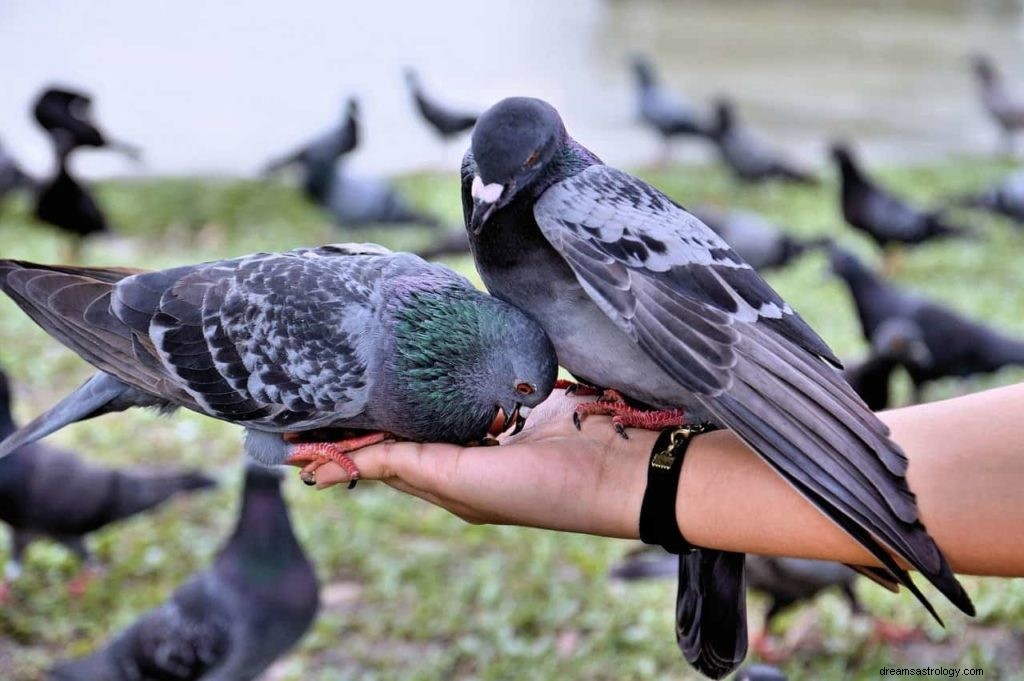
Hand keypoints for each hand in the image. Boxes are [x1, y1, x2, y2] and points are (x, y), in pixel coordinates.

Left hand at [312, 390, 659, 538]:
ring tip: (356, 370)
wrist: (619, 473)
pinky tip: (422, 355)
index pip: (382, 461)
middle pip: (400, 432)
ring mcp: (491, 427)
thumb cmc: (543, 491)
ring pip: (428, 406)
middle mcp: (464, 457)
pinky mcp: (516, 400)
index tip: (295, 442)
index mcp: (448, 484)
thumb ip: (412, 465)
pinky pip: (467, 385)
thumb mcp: (466, 483)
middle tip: (316, 397)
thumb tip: (356, 457)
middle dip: (360, 420)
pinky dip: (439, 375)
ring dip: (394, 394)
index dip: (341, 451)